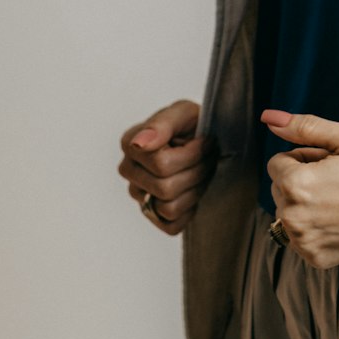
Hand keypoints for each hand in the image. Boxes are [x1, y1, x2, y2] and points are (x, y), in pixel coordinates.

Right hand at [119, 99, 217, 235]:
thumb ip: (161, 124)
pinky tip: (194, 189)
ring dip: (196, 189)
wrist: (204, 138)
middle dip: (197, 172)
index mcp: (131, 144)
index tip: (205, 140)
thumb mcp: (183, 113)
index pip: (162, 165)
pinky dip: (189, 210)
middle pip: (166, 188)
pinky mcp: (152, 213)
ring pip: (169, 208)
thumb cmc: (192, 124)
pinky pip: (171, 225)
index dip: (193, 155)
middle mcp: (129, 172)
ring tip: (202, 170)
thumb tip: (138, 143)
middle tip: (208, 156)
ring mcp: (139, 194)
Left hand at [262, 110, 338, 268]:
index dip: (304, 158)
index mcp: (296, 183)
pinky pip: (301, 237)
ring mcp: (303, 241)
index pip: (277, 163)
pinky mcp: (315, 258)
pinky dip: (315, 229)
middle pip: (279, 189)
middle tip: (338, 182)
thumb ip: (304, 126)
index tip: (330, 164)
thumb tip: (269, 117)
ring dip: (305, 206)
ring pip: (288, 214)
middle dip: (301, 181)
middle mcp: (292, 216)